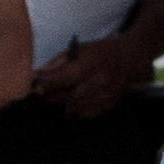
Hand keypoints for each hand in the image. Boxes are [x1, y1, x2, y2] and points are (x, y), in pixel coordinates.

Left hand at [36, 29, 155, 120]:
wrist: (128, 59)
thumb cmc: (99, 52)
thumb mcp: (78, 50)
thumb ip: (57, 63)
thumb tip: (38, 75)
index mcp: (91, 63)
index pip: (65, 78)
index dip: (48, 85)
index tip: (35, 88)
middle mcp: (100, 80)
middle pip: (69, 96)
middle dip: (52, 96)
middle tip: (43, 93)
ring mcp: (106, 94)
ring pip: (76, 107)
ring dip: (63, 103)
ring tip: (58, 95)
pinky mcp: (109, 105)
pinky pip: (86, 113)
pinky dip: (77, 109)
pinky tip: (75, 100)